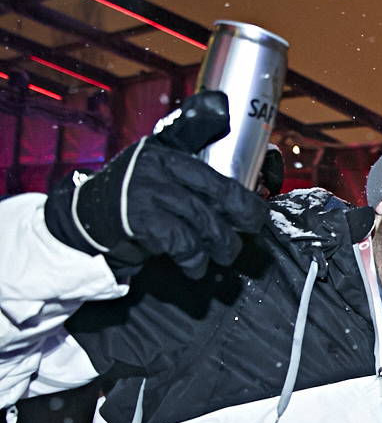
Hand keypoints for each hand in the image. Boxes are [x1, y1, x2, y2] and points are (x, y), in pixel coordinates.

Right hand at [43, 91, 269, 278]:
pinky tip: (195, 266)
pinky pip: (181, 241)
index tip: (259, 214)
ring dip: (220, 245)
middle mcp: (157, 169)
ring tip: (223, 256)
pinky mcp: (139, 219)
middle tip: (249, 233)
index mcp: (167, 156)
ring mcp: (146, 192)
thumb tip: (239, 194)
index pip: (215, 173)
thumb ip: (190, 179)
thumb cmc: (131, 204)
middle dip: (242, 216)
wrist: (82, 221)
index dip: (243, 196)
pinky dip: (193, 258)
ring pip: (203, 220)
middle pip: (218, 193)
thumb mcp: (158, 179)